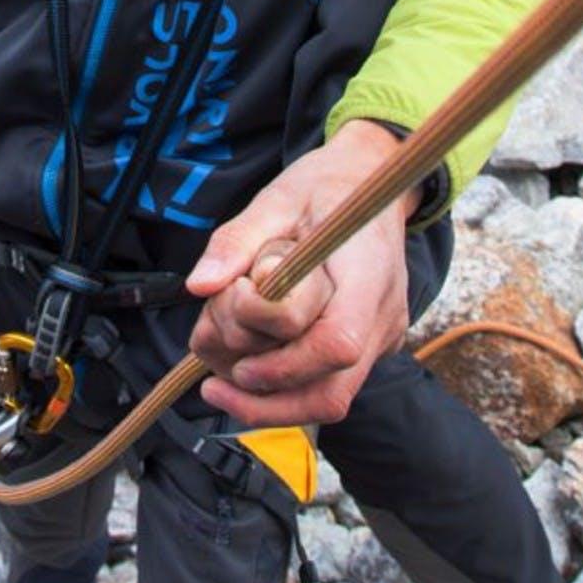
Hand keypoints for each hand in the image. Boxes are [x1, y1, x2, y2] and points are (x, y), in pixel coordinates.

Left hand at [184, 120, 418, 426]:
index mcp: (368, 271)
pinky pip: (325, 387)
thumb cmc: (324, 188)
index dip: (284, 362)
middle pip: (331, 392)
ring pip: (328, 400)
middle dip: (262, 391)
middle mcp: (382, 316)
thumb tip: (200, 286)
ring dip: (266, 398)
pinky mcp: (368, 350)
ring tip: (217, 365)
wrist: (371, 181)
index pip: (339, 342)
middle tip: (209, 360)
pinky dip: (280, 385)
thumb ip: (237, 242)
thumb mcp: (276, 199)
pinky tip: (243, 354)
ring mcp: (381, 338)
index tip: (238, 357)